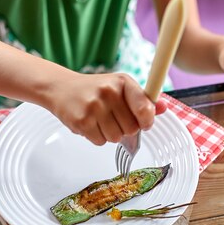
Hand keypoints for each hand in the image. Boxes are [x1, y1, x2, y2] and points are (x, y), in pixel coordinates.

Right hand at [49, 73, 166, 145]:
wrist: (60, 88)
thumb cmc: (94, 90)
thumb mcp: (119, 88)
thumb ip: (142, 100)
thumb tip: (163, 107)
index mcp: (123, 82)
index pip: (144, 107)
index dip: (147, 120)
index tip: (144, 124)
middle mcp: (109, 92)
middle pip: (131, 129)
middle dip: (124, 129)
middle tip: (112, 118)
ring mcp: (94, 106)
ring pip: (116, 138)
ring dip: (109, 135)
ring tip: (99, 121)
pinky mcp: (81, 120)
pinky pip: (100, 142)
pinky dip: (96, 137)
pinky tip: (89, 124)